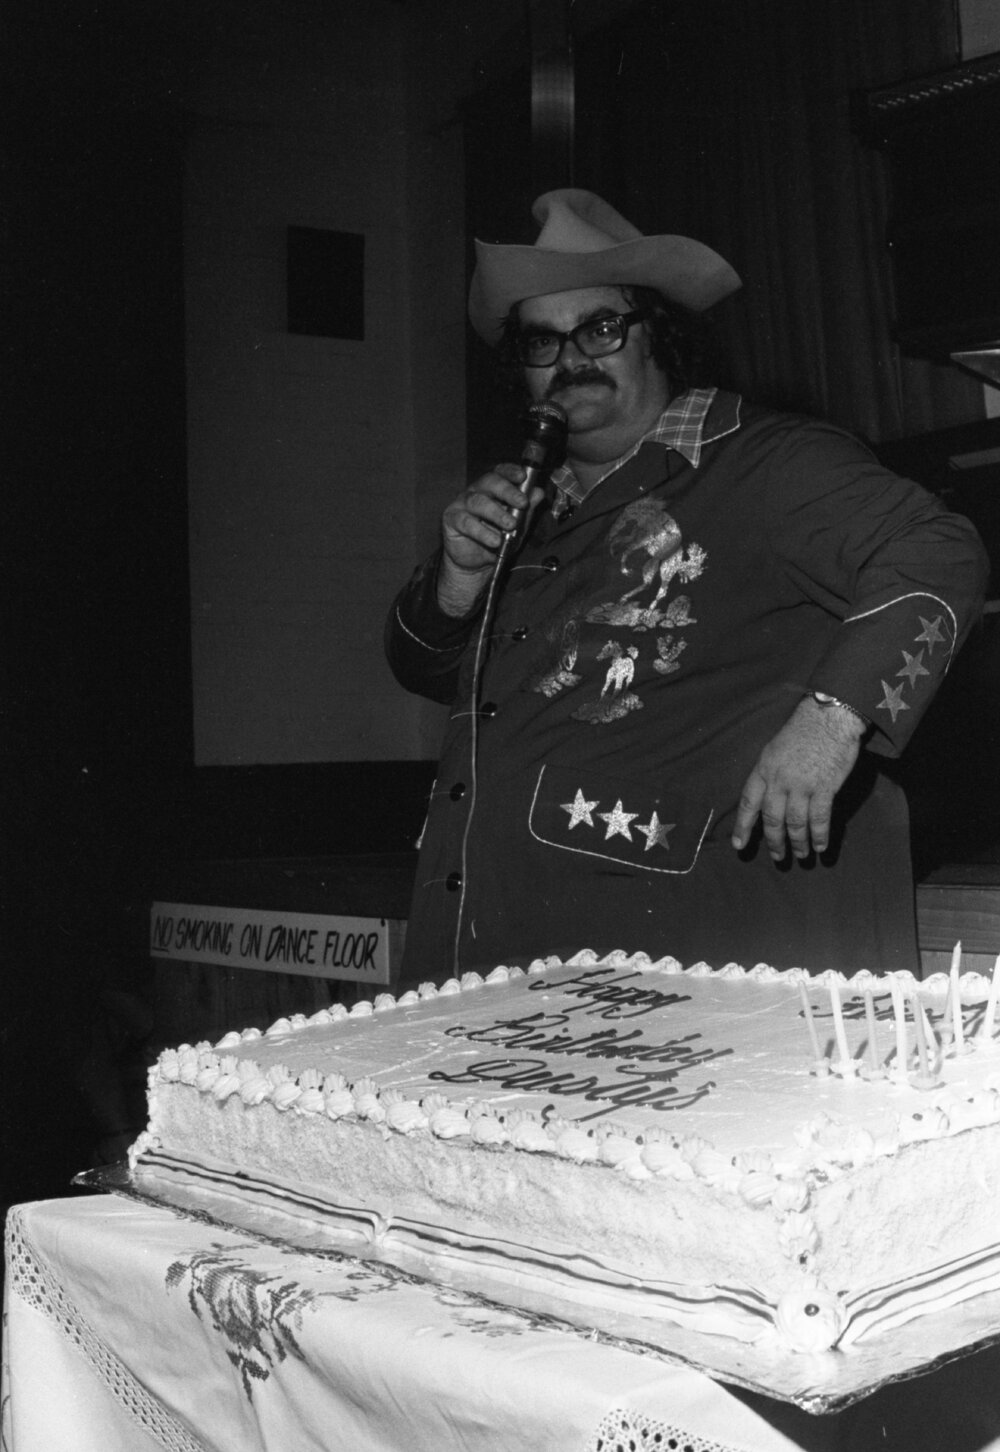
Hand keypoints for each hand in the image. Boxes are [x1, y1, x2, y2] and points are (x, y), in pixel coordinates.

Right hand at [437, 464, 543, 615]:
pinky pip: (466, 522)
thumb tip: (538, 492)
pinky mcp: (452, 519)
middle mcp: (476, 491)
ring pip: (478, 502)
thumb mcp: (518, 526)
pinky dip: (482, 532)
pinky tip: (495, 541)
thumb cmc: (497, 539)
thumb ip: (527, 510)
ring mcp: (462, 504)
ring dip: (497, 513)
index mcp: (493, 488)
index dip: (510, 471)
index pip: (500, 472)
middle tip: (522, 502)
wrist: (477, 563)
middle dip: (507, 491)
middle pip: (489, 482)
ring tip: (511, 525)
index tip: (523, 476)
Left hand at [731, 697, 865, 860]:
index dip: (743, 826)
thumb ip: (769, 773)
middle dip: (774, 841)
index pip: (748, 803)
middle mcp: (779, 780)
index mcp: (763, 768)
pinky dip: (819, 835)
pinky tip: (820, 845)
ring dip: (798, 842)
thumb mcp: (774, 749)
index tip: (739, 845)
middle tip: (778, 857)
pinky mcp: (824, 788)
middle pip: (772, 818)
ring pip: (795, 823)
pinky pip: (820, 818)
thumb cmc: (802, 730)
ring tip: (801, 855)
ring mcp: (802, 785)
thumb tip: (767, 799)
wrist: (829, 717)